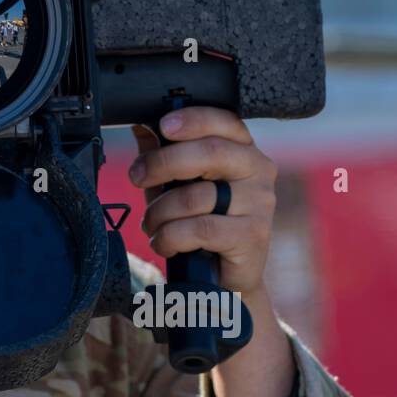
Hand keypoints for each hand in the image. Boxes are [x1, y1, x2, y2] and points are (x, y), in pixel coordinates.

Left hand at [128, 107, 276, 296]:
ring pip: (198, 195)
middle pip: (210, 152)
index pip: (224, 121)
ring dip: (160, 211)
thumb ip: (162, 151)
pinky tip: (164, 243)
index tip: (163, 126)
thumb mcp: (176, 182)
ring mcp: (260, 203)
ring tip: (151, 224)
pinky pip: (201, 229)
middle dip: (163, 162)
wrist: (221, 276)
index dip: (193, 119)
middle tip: (137, 176)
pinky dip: (170, 237)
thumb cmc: (198, 220)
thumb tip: (140, 123)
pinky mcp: (253, 236)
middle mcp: (259, 170)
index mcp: (243, 149)